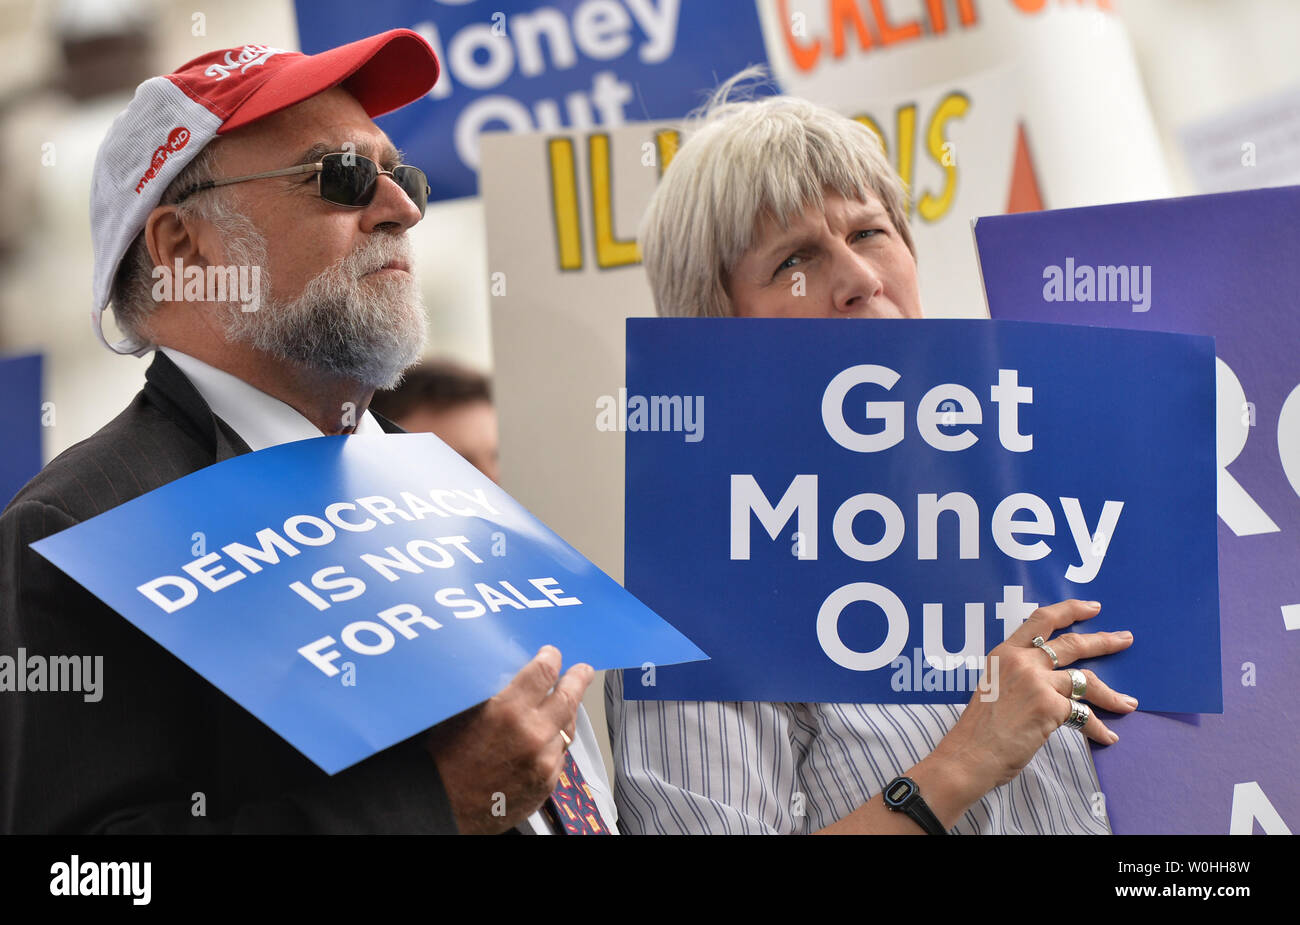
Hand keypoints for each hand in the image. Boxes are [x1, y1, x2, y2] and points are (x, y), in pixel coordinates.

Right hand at [424, 645, 593, 833]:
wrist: (442, 808)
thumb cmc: (444, 760)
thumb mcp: (464, 713)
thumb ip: (496, 693)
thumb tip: (515, 674)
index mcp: (509, 711)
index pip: (545, 672)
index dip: (551, 658)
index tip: (552, 655)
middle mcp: (533, 735)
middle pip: (569, 697)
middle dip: (578, 679)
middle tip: (583, 671)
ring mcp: (544, 762)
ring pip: (568, 728)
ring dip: (567, 712)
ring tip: (567, 702)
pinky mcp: (547, 783)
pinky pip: (560, 755)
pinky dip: (556, 743)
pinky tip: (548, 738)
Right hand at [931, 599, 1136, 800]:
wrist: (970, 754)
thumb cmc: (979, 729)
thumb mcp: (993, 687)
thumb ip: (1018, 675)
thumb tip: (1051, 680)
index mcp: (1004, 653)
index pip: (1040, 619)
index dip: (1070, 610)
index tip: (1092, 608)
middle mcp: (1021, 661)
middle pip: (1071, 644)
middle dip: (1103, 642)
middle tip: (1124, 639)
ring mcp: (1036, 682)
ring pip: (1085, 680)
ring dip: (1111, 694)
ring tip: (1128, 703)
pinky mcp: (1049, 706)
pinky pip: (1083, 715)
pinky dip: (1097, 729)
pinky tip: (1107, 737)